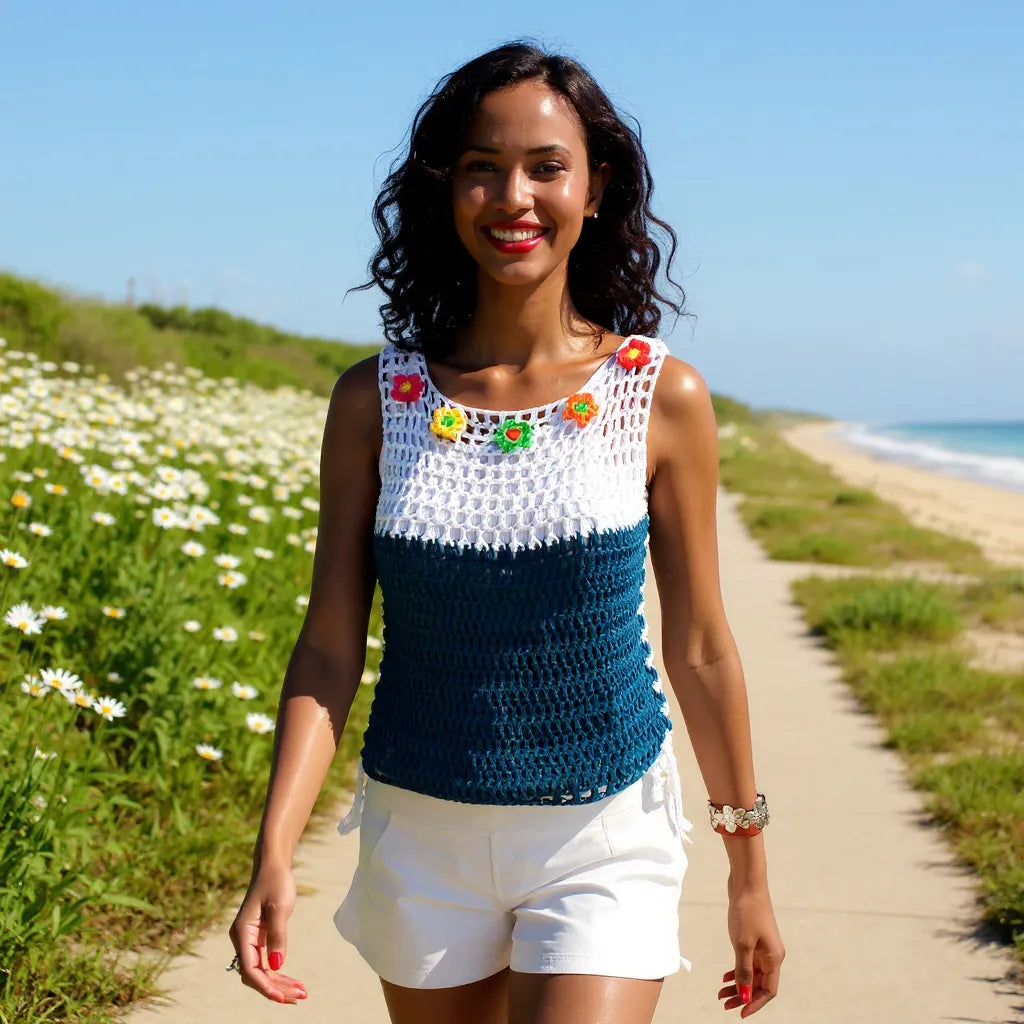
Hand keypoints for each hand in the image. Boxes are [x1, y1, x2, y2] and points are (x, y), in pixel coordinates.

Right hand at [228, 862, 307, 1002]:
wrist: (273, 865)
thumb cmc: (276, 882)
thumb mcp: (279, 907)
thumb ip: (278, 937)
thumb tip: (277, 966)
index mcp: (242, 933)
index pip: (250, 969)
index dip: (265, 986)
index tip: (283, 997)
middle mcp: (242, 940)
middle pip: (256, 975)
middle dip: (276, 989)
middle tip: (300, 997)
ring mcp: (250, 941)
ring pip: (262, 972)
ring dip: (279, 984)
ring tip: (301, 993)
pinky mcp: (259, 939)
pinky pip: (267, 963)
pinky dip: (279, 973)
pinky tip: (294, 981)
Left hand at [718, 881, 784, 1015]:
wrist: (747, 883)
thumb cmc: (747, 912)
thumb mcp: (742, 944)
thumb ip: (743, 971)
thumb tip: (744, 995)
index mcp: (774, 958)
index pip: (768, 991)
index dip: (754, 1003)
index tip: (739, 1012)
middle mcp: (771, 955)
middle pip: (758, 983)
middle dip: (742, 995)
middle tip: (723, 1003)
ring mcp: (763, 946)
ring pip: (751, 973)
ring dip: (738, 984)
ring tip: (720, 993)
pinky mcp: (754, 937)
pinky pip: (747, 961)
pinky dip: (737, 969)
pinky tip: (725, 975)